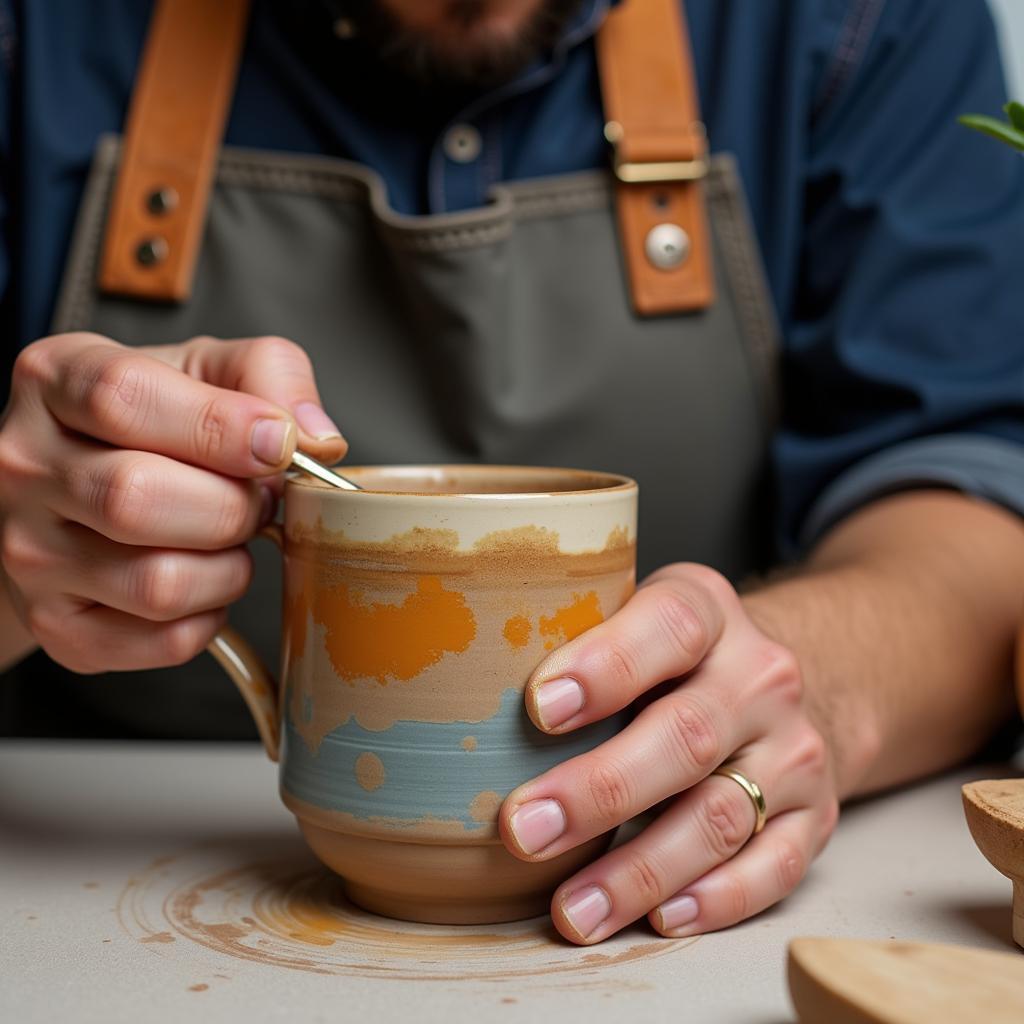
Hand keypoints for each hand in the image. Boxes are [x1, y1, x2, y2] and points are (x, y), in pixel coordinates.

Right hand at [0, 332, 345, 671]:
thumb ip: (268, 374)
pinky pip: (164, 640)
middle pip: (137, 498)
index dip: (220, 426)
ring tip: (230, 540)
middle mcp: (26, 467)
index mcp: (56, 381)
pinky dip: (212, 616)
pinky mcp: (59, 625)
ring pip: (157, 583)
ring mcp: (31, 554)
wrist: (82, 490)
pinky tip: (206, 579)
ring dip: (229, 567)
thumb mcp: (205, 368)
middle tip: (256, 500)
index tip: (277, 443)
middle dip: (234, 506)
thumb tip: (317, 440)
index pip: (123, 398)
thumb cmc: (152, 423)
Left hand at [498, 563, 838, 943]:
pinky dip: (717, 897)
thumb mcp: (630, 615)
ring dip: (642, 868)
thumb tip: (458, 693)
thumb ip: (572, 637)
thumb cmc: (669, 655)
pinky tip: (660, 918)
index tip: (538, 708)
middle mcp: (760, 676)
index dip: (607, 665)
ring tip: (573, 909)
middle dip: (601, 790)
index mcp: (707, 609)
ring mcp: (793, 748)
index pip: (669, 627)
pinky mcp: (816, 814)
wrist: (770, 683)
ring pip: (722, 814)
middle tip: (525, 829)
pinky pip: (776, 865)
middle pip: (687, 735)